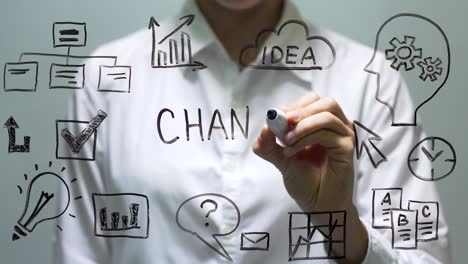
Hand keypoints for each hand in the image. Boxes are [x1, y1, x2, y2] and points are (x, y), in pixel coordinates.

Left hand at [253, 93, 354, 211]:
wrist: (317, 205)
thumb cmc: (304, 181)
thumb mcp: (280, 158)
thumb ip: (268, 143)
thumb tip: (265, 125)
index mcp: (322, 125)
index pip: (312, 101)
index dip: (293, 106)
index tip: (276, 118)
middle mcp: (337, 127)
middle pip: (324, 102)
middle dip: (299, 111)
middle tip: (282, 125)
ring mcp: (344, 136)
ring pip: (326, 115)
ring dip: (302, 126)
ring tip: (286, 142)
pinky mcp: (347, 148)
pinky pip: (327, 134)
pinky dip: (305, 139)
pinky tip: (292, 152)